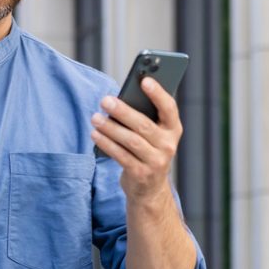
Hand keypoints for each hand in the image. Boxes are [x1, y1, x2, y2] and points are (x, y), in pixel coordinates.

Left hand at [90, 76, 182, 202]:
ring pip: (131, 141)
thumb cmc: (147, 151)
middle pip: (144, 125)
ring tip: (95, 117)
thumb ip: (143, 117)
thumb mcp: (152, 135)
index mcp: (173, 130)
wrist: (149, 189)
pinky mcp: (141, 174)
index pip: (169, 109)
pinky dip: (107, 144)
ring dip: (111, 128)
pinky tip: (95, 134)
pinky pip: (121, 156)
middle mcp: (168, 146)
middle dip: (123, 111)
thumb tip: (119, 99)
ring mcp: (156, 162)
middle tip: (105, 100)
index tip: (144, 80)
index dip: (158, 94)